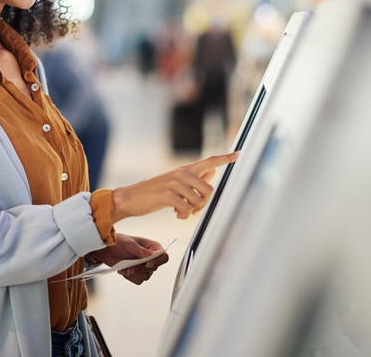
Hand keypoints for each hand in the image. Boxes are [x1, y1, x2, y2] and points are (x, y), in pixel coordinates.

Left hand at [90, 234, 168, 284]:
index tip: (147, 263)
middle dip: (140, 268)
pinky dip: (130, 277)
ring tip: (124, 268)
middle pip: (153, 268)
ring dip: (134, 273)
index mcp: (152, 247)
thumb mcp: (130, 245)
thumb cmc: (119, 242)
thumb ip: (142, 251)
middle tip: (129, 266)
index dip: (158, 261)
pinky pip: (138, 280)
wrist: (107, 250)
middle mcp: (150, 257)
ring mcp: (144, 266)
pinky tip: (124, 270)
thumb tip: (155, 255)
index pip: (163, 257)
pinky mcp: (138, 273)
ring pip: (146, 276)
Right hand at [111, 152, 238, 222]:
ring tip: (181, 211)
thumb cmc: (154, 192)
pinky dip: (183, 215)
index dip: (226, 158)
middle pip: (209, 190)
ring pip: (199, 201)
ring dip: (192, 211)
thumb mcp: (175, 182)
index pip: (210, 161)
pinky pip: (187, 209)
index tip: (239, 155)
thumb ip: (194, 177)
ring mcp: (175, 182)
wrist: (131, 198)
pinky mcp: (169, 194)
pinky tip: (175, 214)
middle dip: (204, 204)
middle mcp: (182, 173)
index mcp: (185, 169)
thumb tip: (212, 172)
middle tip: (192, 209)